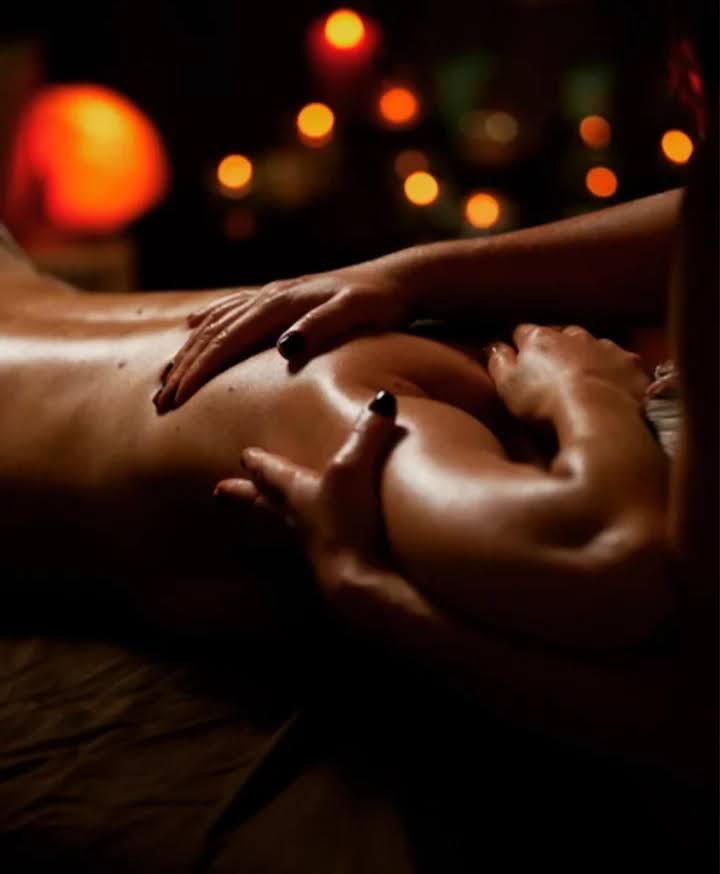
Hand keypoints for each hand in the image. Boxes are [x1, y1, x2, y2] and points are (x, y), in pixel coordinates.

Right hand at [154, 263, 412, 411]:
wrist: (399, 279)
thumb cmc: (379, 303)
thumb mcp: (357, 314)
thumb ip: (321, 328)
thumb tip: (284, 347)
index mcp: (282, 306)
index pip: (228, 341)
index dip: (199, 371)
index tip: (175, 399)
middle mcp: (270, 297)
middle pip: (214, 335)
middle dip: (184, 369)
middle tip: (159, 402)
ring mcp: (273, 296)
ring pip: (218, 324)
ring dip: (189, 351)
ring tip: (165, 377)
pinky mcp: (281, 298)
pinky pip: (233, 309)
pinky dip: (208, 321)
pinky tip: (192, 326)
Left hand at [214, 390, 408, 620]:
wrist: (357, 581)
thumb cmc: (346, 522)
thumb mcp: (355, 469)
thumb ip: (368, 436)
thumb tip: (382, 400)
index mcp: (296, 492)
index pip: (271, 472)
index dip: (259, 463)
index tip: (243, 457)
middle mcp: (296, 519)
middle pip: (262, 503)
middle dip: (243, 496)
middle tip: (219, 493)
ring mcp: (311, 546)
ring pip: (280, 529)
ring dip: (267, 522)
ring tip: (255, 521)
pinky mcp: (330, 567)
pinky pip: (310, 550)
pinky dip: (305, 544)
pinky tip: (311, 550)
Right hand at [487, 324, 648, 422]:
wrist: (599, 413)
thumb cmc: (545, 402)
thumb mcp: (507, 385)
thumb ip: (498, 362)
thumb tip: (494, 347)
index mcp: (540, 338)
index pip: (523, 333)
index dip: (519, 347)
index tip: (518, 362)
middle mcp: (574, 335)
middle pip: (560, 336)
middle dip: (556, 350)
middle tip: (551, 375)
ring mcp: (605, 347)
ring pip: (592, 346)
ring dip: (586, 358)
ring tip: (582, 382)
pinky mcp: (630, 364)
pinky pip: (620, 362)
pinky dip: (613, 370)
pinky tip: (611, 387)